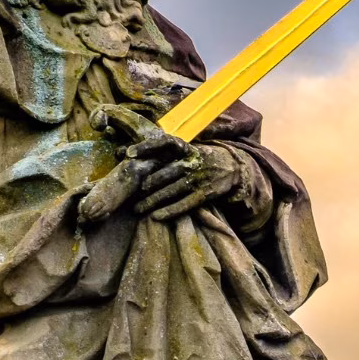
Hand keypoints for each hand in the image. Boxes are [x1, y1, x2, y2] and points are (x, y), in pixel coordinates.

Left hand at [135, 145, 271, 223]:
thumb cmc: (199, 158)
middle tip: (131, 193)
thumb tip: (126, 153)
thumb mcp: (186, 150)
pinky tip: (157, 217)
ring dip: (154, 200)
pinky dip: (171, 211)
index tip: (128, 153)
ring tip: (138, 209)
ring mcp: (199, 178)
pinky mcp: (205, 193)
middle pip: (165, 172)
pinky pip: (185, 204)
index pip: (164, 142)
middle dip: (147, 183)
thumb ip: (164, 153)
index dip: (146, 147)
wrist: (232, 166)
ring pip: (173, 190)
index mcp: (185, 148)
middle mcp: (191, 161)